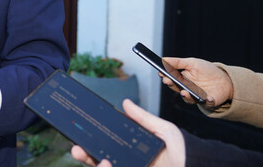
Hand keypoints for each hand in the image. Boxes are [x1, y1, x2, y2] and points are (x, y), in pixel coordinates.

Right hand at [71, 99, 185, 166]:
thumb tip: (126, 103)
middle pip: (100, 158)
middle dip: (85, 155)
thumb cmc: (185, 151)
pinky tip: (107, 164)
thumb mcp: (164, 130)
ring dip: (95, 164)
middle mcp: (129, 161)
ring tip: (100, 160)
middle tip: (76, 148)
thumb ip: (144, 118)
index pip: (107, 144)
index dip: (92, 140)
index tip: (81, 133)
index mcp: (133, 149)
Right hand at [161, 57, 232, 106]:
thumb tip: (163, 59)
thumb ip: (178, 62)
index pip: (171, 79)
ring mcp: (197, 96)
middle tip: (168, 80)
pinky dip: (208, 101)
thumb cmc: (207, 71)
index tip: (161, 73)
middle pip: (176, 89)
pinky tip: (208, 97)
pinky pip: (207, 103)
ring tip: (184, 92)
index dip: (165, 77)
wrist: (225, 79)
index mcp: (182, 80)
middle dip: (171, 85)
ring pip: (188, 99)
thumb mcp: (192, 63)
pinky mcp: (209, 102)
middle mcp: (187, 89)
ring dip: (186, 96)